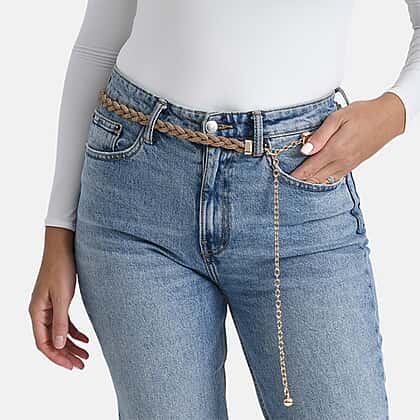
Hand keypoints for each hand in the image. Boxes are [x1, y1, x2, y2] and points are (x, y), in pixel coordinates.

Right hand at [29, 227, 88, 369]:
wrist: (63, 248)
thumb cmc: (60, 268)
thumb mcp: (62, 296)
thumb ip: (60, 321)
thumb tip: (57, 345)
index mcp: (37, 312)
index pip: (43, 343)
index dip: (56, 357)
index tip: (71, 366)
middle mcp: (41, 312)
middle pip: (52, 341)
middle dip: (66, 354)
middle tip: (82, 364)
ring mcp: (49, 307)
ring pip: (59, 333)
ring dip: (71, 344)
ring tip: (86, 354)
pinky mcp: (59, 301)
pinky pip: (64, 322)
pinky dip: (74, 332)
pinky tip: (85, 338)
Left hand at [289, 92, 405, 183]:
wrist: (390, 118)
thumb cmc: (363, 113)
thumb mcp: (338, 118)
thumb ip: (320, 135)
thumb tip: (305, 150)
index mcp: (335, 150)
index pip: (309, 168)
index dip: (295, 175)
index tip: (282, 179)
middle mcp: (341, 161)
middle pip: (315, 178)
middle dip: (300, 182)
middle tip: (284, 184)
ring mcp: (348, 165)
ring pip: (325, 181)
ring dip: (311, 183)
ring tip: (296, 185)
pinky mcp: (353, 165)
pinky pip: (334, 178)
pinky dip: (322, 181)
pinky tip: (315, 180)